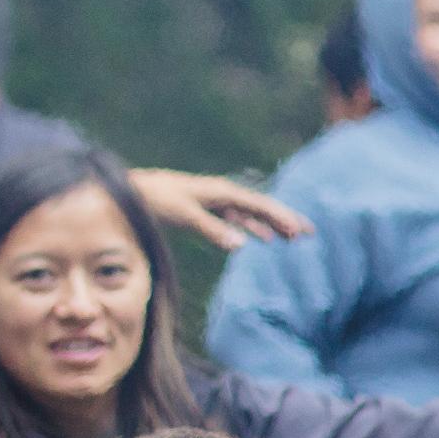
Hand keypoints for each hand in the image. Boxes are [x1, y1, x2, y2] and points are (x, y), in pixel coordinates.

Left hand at [125, 168, 307, 250]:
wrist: (130, 193)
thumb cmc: (155, 200)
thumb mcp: (184, 216)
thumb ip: (212, 230)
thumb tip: (242, 245)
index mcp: (221, 191)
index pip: (258, 205)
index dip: (280, 218)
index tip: (300, 231)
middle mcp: (221, 194)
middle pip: (259, 207)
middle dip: (284, 219)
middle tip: (309, 233)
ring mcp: (213, 201)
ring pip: (249, 214)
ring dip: (270, 225)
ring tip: (292, 238)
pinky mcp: (203, 210)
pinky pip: (234, 219)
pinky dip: (249, 227)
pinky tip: (260, 237)